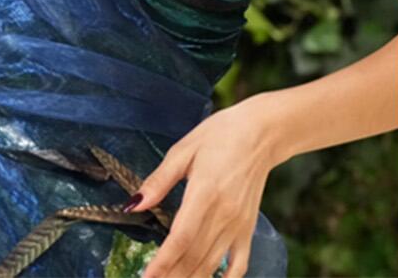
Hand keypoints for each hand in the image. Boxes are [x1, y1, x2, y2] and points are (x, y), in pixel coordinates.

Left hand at [131, 95, 282, 277]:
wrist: (263, 133)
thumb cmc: (221, 135)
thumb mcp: (184, 150)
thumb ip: (159, 180)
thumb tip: (134, 204)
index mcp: (204, 192)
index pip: (180, 238)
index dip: (162, 263)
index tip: (146, 277)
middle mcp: (223, 214)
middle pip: (193, 257)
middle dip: (170, 276)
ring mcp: (238, 225)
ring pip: (211, 264)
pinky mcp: (248, 228)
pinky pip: (238, 264)